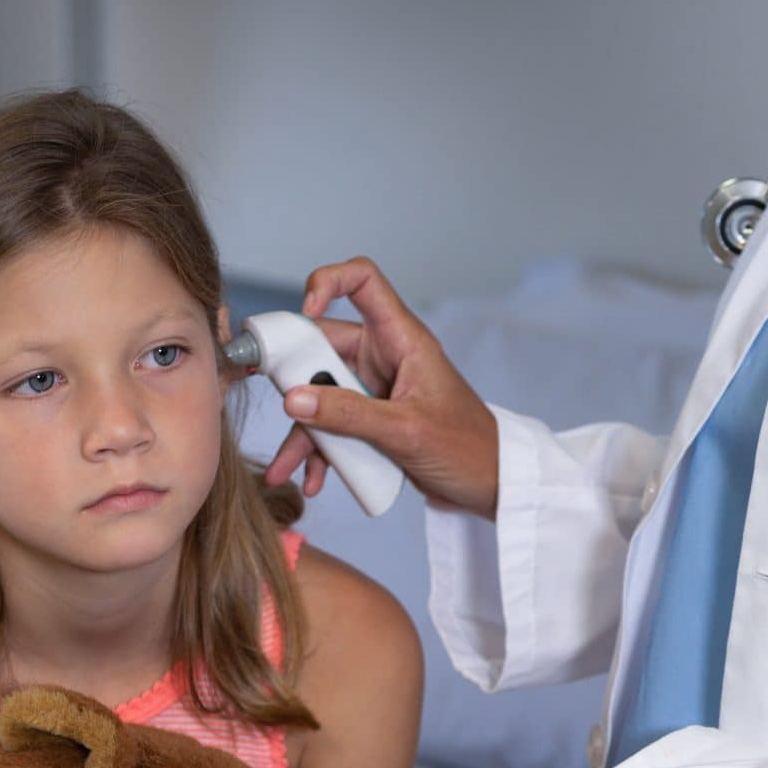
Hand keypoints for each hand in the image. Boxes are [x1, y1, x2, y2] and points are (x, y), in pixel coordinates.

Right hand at [254, 257, 500, 515]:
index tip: (304, 314)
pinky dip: (321, 452)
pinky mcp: (371, 420)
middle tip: (276, 403)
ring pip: (321, 395)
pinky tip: (316, 479)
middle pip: (324, 347)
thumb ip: (349, 415)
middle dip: (295, 379)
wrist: (491, 486)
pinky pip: (333, 427)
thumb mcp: (405, 432)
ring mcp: (375, 389)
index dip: (328, 282)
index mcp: (403, 339)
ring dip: (303, 431)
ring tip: (285, 467)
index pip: (363, 281)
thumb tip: (294, 400)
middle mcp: (385, 357)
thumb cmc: (468, 448)